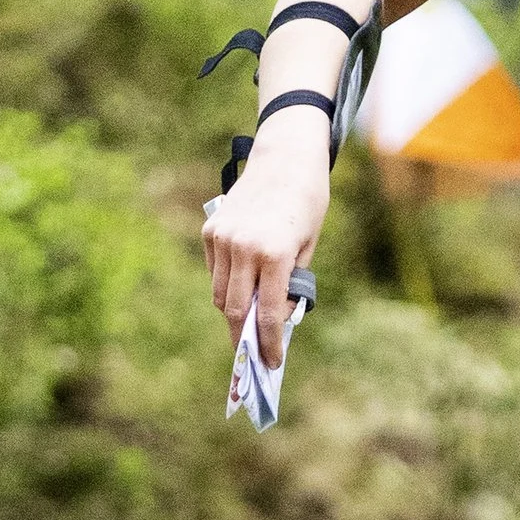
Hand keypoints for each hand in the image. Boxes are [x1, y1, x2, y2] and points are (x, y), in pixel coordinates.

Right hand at [202, 119, 330, 368]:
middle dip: (244, 336)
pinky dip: (225, 284)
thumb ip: (292, 283)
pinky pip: (214, 271)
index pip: (267, 313)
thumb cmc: (307, 203)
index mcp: (275, 253)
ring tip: (248, 320)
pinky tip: (242, 285)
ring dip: (233, 311)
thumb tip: (276, 319)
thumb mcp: (309, 245)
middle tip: (252, 353)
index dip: (269, 343)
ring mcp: (223, 238)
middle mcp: (244, 247)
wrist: (285, 157)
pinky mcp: (211, 230)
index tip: (271, 362)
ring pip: (219, 294)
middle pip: (234, 310)